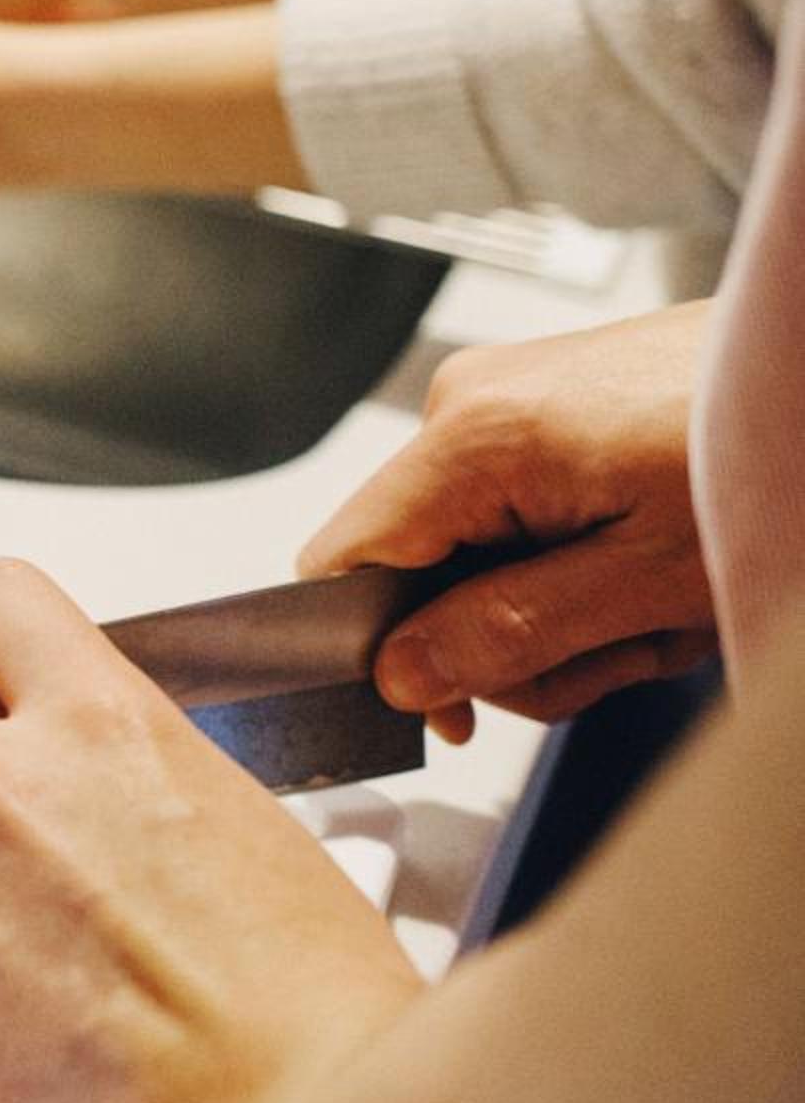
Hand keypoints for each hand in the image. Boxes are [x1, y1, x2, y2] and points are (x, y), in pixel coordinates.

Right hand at [300, 304, 713, 740]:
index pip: (341, 563)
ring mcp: (507, 396)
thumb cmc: (776, 456)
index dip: (379, 649)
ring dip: (560, 607)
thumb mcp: (648, 584)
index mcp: (473, 436)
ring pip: (471, 555)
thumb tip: (402, 675)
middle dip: (511, 638)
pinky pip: (514, 515)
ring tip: (659, 601)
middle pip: (414, 573)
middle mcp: (468, 401)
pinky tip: (652, 561)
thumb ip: (509, 634)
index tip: (450, 706)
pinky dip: (578, 560)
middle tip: (623, 648)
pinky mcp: (546, 404)